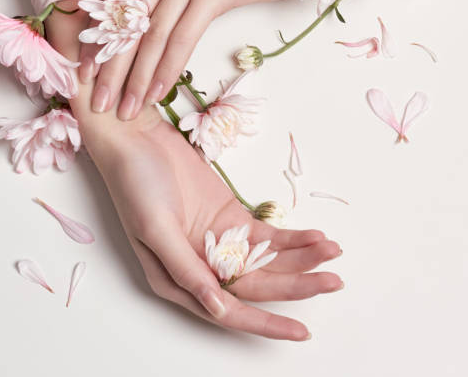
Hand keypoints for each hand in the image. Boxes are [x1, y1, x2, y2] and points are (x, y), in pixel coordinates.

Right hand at [75, 99, 343, 340]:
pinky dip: (290, 235)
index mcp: (178, 278)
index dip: (266, 321)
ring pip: (267, 258)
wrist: (135, 136)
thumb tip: (217, 307)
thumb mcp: (154, 227)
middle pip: (257, 283)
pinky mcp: (229, 214)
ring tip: (333, 252)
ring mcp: (218, 238)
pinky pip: (266, 233)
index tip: (301, 330)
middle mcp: (201, 263)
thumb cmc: (134, 182)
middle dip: (297, 284)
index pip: (229, 309)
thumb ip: (185, 267)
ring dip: (300, 258)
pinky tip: (314, 236)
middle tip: (334, 280)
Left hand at [77, 0, 402, 120]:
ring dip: (137, 79)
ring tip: (126, 109)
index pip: (113, 7)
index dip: (97, 44)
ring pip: (152, 36)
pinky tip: (158, 94)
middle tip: (99, 103)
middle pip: (128, 24)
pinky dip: (167, 70)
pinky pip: (182, 38)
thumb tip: (135, 31)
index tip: (85, 76)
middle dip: (111, 69)